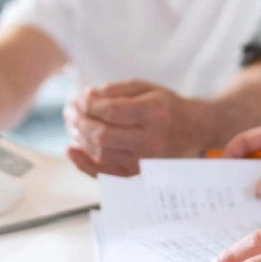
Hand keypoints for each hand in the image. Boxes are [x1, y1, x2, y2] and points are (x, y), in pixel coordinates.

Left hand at [62, 80, 212, 176]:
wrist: (191, 130)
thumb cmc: (165, 106)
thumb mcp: (145, 87)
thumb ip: (116, 90)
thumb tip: (87, 96)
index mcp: (155, 113)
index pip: (112, 112)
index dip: (89, 105)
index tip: (78, 97)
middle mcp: (151, 140)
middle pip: (103, 135)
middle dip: (80, 121)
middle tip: (69, 110)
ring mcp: (144, 160)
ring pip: (101, 154)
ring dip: (79, 137)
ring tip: (71, 123)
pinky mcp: (137, 173)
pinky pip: (105, 173)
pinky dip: (84, 164)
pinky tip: (72, 150)